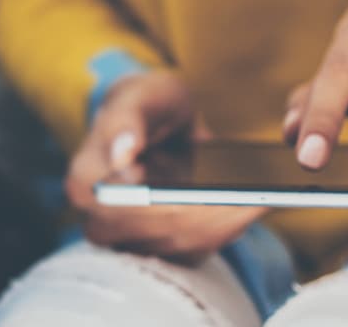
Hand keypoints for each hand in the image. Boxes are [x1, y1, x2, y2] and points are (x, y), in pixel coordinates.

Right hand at [66, 70, 264, 263]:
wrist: (155, 120)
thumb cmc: (145, 104)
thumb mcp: (138, 97)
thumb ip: (126, 121)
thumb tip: (122, 154)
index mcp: (86, 184)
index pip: (130, 209)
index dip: (171, 208)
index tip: (215, 197)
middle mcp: (101, 221)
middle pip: (160, 235)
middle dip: (210, 219)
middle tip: (255, 201)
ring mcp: (129, 240)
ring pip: (181, 248)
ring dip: (223, 229)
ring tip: (260, 204)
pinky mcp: (159, 246)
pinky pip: (194, 251)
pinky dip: (225, 233)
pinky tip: (253, 210)